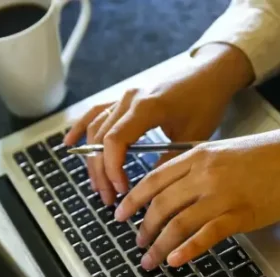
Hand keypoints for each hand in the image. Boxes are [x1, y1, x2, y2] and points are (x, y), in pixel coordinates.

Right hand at [63, 43, 254, 204]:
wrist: (210, 74)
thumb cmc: (206, 102)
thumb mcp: (193, 136)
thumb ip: (169, 161)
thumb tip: (150, 189)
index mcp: (146, 108)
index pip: (115, 141)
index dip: (112, 169)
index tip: (121, 190)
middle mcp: (129, 100)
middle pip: (101, 139)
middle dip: (101, 172)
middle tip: (109, 198)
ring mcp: (124, 97)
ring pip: (96, 130)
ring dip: (93, 160)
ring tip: (98, 185)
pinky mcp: (124, 98)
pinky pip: (96, 113)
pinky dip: (81, 129)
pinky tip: (69, 144)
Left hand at [114, 126, 279, 269]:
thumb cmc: (266, 155)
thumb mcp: (223, 151)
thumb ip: (197, 168)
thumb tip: (175, 192)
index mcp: (198, 155)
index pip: (154, 179)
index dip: (133, 199)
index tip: (120, 214)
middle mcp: (205, 174)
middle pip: (161, 204)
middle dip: (144, 228)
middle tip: (137, 243)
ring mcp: (222, 195)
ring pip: (178, 223)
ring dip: (160, 245)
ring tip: (150, 260)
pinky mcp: (240, 214)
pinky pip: (206, 235)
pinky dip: (187, 249)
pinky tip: (175, 260)